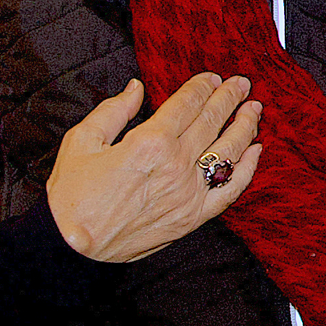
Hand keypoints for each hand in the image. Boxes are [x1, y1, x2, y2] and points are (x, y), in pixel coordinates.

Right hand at [45, 74, 261, 262]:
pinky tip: (255, 151)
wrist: (70, 247)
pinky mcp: (193, 217)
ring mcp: (189, 192)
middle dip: (230, 98)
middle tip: (242, 84)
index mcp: (149, 142)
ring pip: (228, 151)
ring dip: (245, 126)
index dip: (203, 87)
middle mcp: (176, 165)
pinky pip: (230, 190)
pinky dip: (247, 169)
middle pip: (212, 122)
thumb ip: (114, 111)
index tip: (213, 77)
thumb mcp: (81, 141)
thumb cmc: (72, 195)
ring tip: (254, 110)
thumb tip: (137, 89)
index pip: (187, 104)